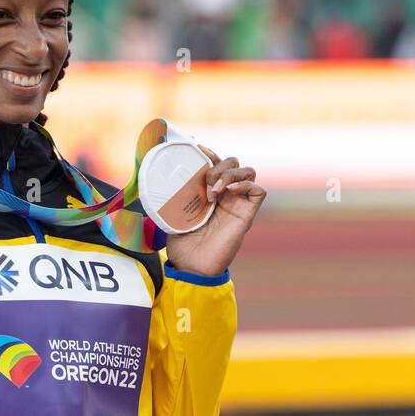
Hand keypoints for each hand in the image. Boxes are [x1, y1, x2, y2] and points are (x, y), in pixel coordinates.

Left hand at [165, 147, 265, 277]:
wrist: (191, 266)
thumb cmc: (182, 245)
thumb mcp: (172, 214)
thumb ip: (172, 197)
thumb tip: (156, 182)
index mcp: (210, 192)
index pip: (217, 162)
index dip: (210, 153)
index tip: (196, 149)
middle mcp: (226, 196)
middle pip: (233, 163)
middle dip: (218, 165)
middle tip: (203, 183)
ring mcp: (237, 204)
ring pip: (248, 171)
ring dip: (229, 174)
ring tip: (212, 191)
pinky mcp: (246, 215)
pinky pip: (258, 190)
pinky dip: (245, 185)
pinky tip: (228, 192)